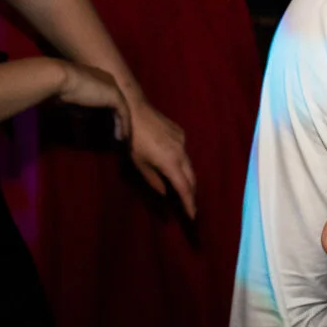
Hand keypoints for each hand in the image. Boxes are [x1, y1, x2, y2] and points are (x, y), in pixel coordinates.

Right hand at [54, 59, 132, 140]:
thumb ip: (81, 107)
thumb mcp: (73, 99)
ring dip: (124, 123)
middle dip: (120, 116)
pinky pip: (123, 113)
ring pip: (123, 108)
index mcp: (99, 77)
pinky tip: (121, 137)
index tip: (108, 123)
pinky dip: (123, 125)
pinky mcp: (115, 96)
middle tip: (120, 131)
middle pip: (119, 101)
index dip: (110, 109)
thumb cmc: (62, 87)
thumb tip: (86, 116)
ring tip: (123, 137)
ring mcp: (114, 87)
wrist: (62, 79)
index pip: (108, 95)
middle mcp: (109, 80)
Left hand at [127, 98, 198, 217]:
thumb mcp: (139, 164)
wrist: (135, 110)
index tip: (193, 215)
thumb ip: (154, 180)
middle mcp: (181, 152)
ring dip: (187, 177)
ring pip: (189, 164)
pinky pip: (184, 151)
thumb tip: (165, 192)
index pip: (184, 188)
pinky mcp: (180, 132)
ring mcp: (182, 141)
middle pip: (192, 177)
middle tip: (189, 204)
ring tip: (182, 187)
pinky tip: (174, 163)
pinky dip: (182, 161)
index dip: (189, 203)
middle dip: (191, 192)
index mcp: (171, 163)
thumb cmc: (133, 140)